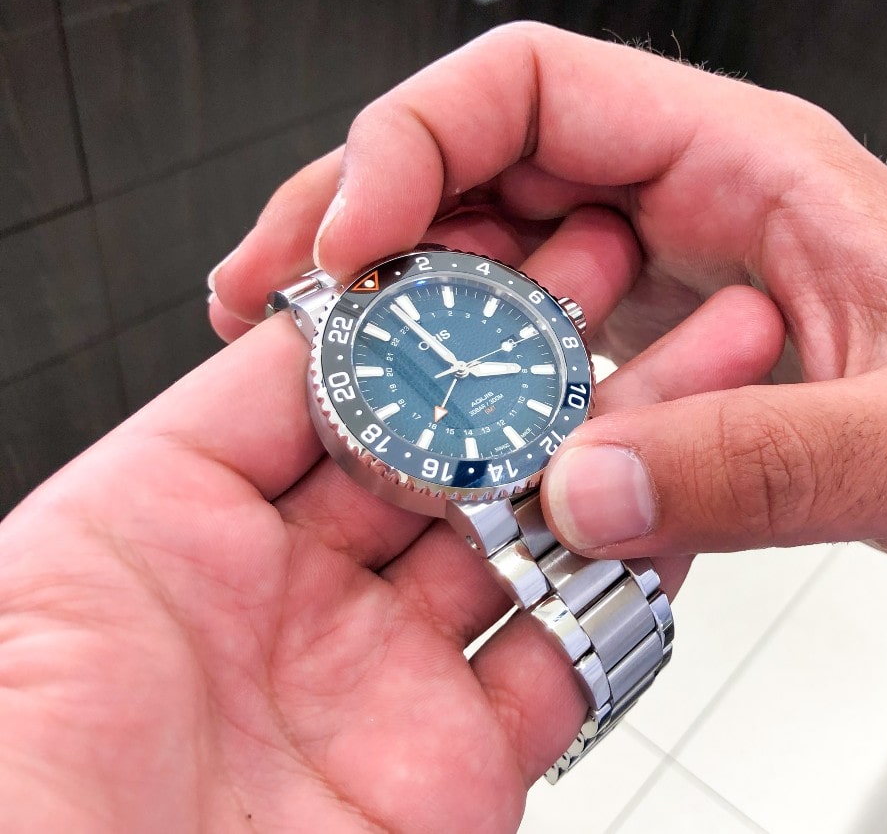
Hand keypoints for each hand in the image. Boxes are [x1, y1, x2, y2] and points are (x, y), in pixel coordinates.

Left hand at [1, 214, 782, 829]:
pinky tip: (677, 503)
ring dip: (613, 449)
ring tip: (684, 364)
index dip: (420, 311)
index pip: (334, 384)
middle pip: (449, 449)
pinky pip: (570, 655)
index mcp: (188, 534)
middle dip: (536, 358)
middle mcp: (299, 602)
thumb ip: (208, 426)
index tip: (493, 244)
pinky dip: (634, 580)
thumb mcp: (76, 551)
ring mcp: (387, 682)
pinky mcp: (460, 765)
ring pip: (528, 537)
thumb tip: (304, 321)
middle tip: (611, 278)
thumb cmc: (22, 786)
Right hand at [210, 23, 886, 581]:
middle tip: (273, 306)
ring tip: (319, 369)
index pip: (542, 84)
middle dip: (361, 216)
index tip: (351, 239)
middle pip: (480, 157)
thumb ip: (765, 463)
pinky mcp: (655, 336)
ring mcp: (663, 266)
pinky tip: (418, 417)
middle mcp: (689, 196)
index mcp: (749, 162)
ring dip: (397, 298)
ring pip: (487, 242)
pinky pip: (525, 328)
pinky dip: (458, 365)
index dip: (420, 139)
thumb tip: (585, 486)